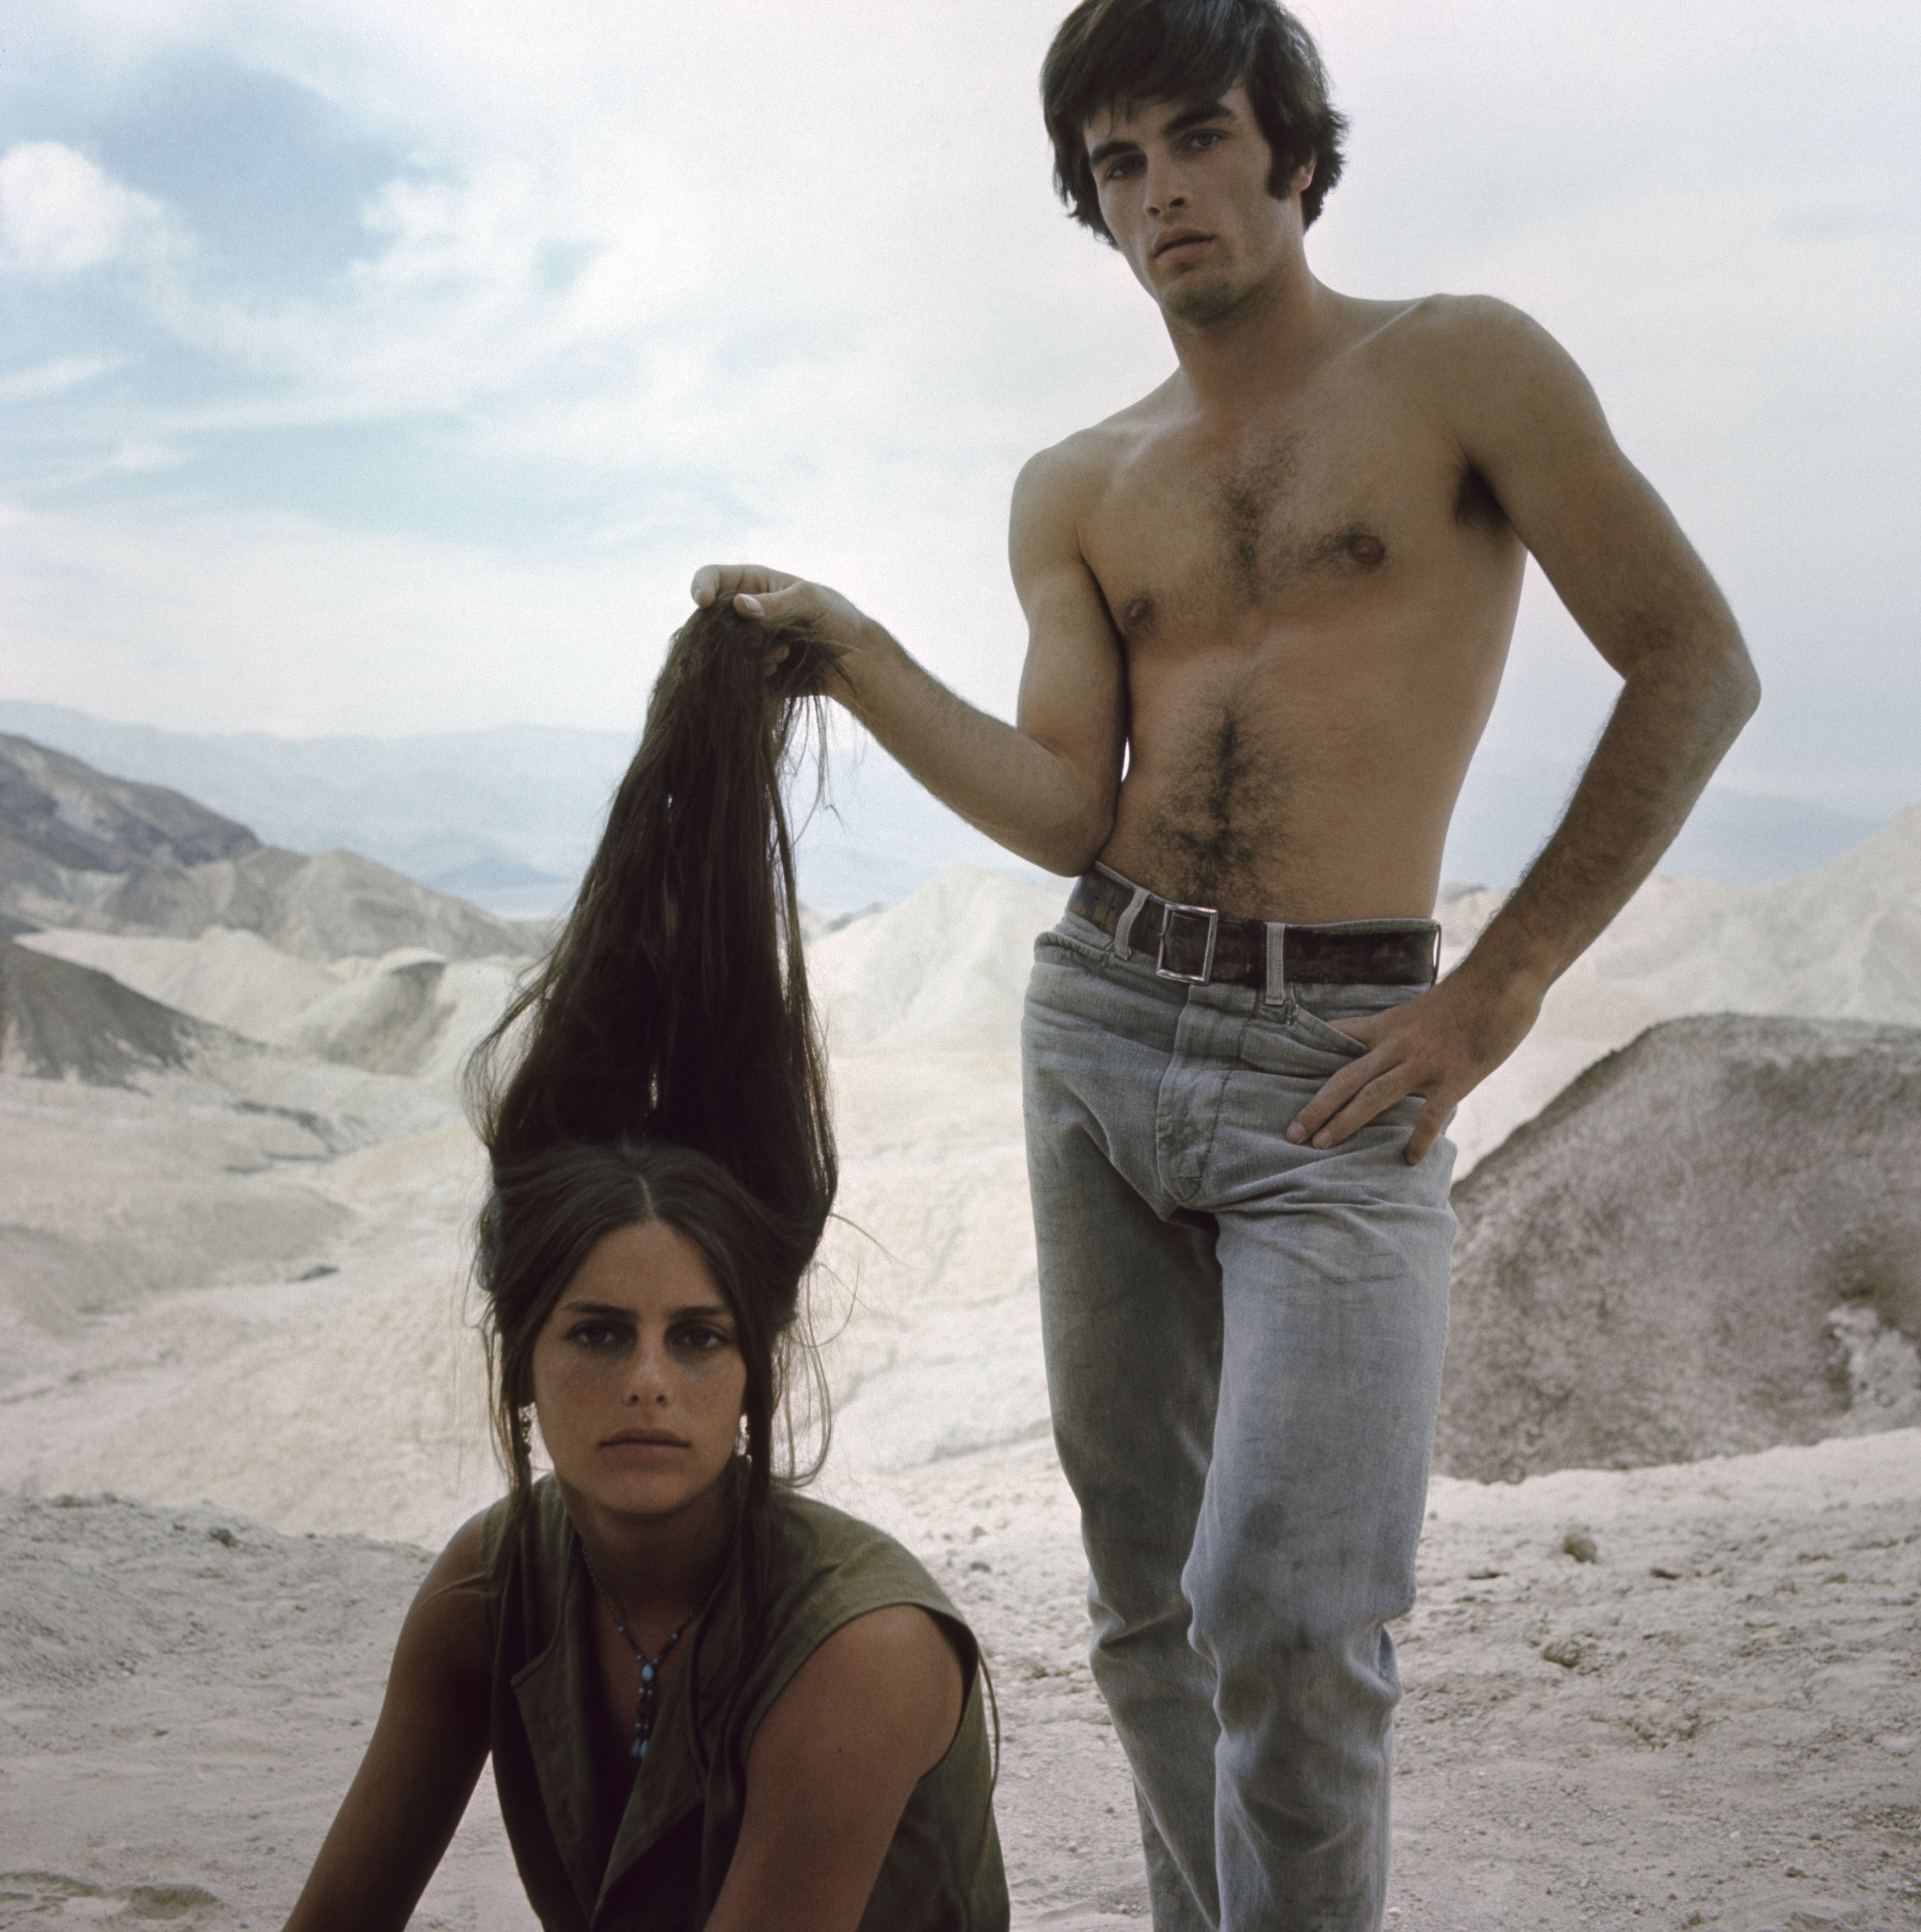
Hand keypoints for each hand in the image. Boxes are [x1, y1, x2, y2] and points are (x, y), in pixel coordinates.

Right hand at [689, 563, 872, 698]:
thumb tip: (739, 605)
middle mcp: (742, 613)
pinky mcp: (752, 670)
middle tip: (764, 637)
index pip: (712, 577)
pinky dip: (754, 672)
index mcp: (752, 583)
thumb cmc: (838, 619)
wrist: (854, 662)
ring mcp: (745, 642)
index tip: (703, 603)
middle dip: (729, 630)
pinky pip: (736, 674)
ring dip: (749, 652)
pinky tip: (780, 667)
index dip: (701, 586)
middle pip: (710, 618)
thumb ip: (778, 602)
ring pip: (721, 649)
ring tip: (784, 652)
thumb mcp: (812, 601)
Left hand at [1284, 965, 1543, 1163]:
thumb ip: (1406, 1031)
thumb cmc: (1469, 992)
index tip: (1284, 1071)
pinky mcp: (1454, 1078)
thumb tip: (1395, 1052)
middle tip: (1292, 1133)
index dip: (1312, 1054)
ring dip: (1345, 1122)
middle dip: (1316, 1107)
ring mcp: (1423, 1063)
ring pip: (1373, 1096)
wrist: (1502, 978)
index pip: (1340, 1036)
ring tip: (1322, 1145)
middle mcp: (1397, 1045)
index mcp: (1388, 1025)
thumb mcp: (1424, 1007)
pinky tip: (1409, 1159)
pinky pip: (1430, 1115)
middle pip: (1345, 1078)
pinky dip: (1419, 1139)